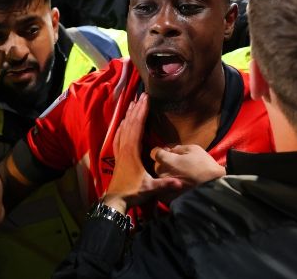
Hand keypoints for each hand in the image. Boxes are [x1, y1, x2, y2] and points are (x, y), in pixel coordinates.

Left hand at [103, 94, 182, 213]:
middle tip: (142, 95)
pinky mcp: (117, 155)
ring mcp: (119, 151)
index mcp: (132, 151)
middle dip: (136, 108)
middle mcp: (124, 147)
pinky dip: (121, 126)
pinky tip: (122, 122)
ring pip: (123, 127)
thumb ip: (165, 184)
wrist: (115, 200)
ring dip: (128, 115)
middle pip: (130, 123)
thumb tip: (181, 182)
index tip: (146, 99)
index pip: (137, 127)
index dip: (142, 112)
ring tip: (133, 103)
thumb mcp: (150, 188)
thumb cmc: (132, 192)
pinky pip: (118, 136)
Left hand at [152, 145, 224, 189]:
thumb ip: (179, 148)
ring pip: (160, 177)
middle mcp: (165, 173)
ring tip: (178, 175)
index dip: (162, 152)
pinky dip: (167, 186)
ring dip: (166, 175)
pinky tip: (176, 184)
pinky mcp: (170, 196)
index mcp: (169, 161)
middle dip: (165, 163)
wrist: (214, 184)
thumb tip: (170, 150)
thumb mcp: (194, 149)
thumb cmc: (204, 164)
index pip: (156, 153)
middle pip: (158, 166)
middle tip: (176, 164)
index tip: (168, 152)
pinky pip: (163, 189)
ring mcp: (167, 186)